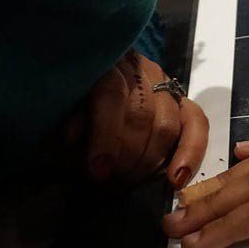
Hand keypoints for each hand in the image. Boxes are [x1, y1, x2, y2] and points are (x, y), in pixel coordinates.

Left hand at [64, 51, 208, 187]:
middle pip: (144, 114)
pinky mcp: (179, 100)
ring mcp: (162, 82)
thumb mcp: (51, 117)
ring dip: (150, 162)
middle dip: (128, 158)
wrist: (75, 102)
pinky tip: (176, 179)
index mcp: (101, 62)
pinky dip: (191, 153)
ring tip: (129, 183)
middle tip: (111, 185)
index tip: (97, 172)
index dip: (107, 136)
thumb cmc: (61, 112)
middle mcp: (137, 67)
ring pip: (168, 124)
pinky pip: (196, 123)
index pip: (112, 94)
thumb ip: (62, 127)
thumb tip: (78, 138)